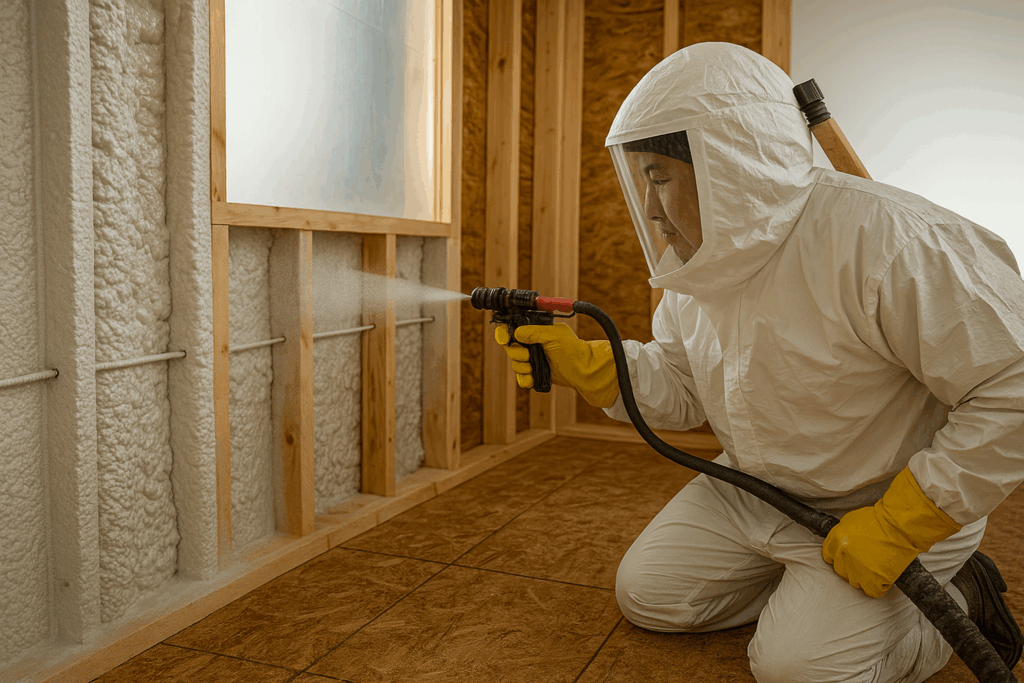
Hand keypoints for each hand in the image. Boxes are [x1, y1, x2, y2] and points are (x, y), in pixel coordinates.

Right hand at [494, 323, 619, 407]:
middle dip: (516, 353)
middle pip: (510, 347)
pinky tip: (532, 379)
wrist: (583, 370)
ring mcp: (533, 358)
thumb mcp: (553, 335)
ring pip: (515, 363)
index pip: (513, 327)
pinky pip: (521, 377)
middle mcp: (532, 343)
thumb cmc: (572, 350)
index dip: (504, 333)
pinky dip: (525, 379)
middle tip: (527, 356)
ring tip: (533, 368)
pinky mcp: (535, 373)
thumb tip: (516, 333)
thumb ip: (533, 331)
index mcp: (536, 330)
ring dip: (521, 367)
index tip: (505, 339)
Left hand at [822, 468, 961, 597]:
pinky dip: (878, 587)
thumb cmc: (880, 519)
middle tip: (865, 563)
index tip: (847, 558)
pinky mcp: (873, 579)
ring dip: (864, 578)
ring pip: (854, 582)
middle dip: (851, 568)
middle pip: (840, 571)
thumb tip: (840, 542)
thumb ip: (842, 532)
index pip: (828, 555)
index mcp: (837, 538)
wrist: (900, 525)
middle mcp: (843, 554)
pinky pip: (871, 591)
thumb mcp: (852, 519)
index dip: (838, 557)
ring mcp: (857, 568)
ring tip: (876, 569)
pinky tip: (884, 579)